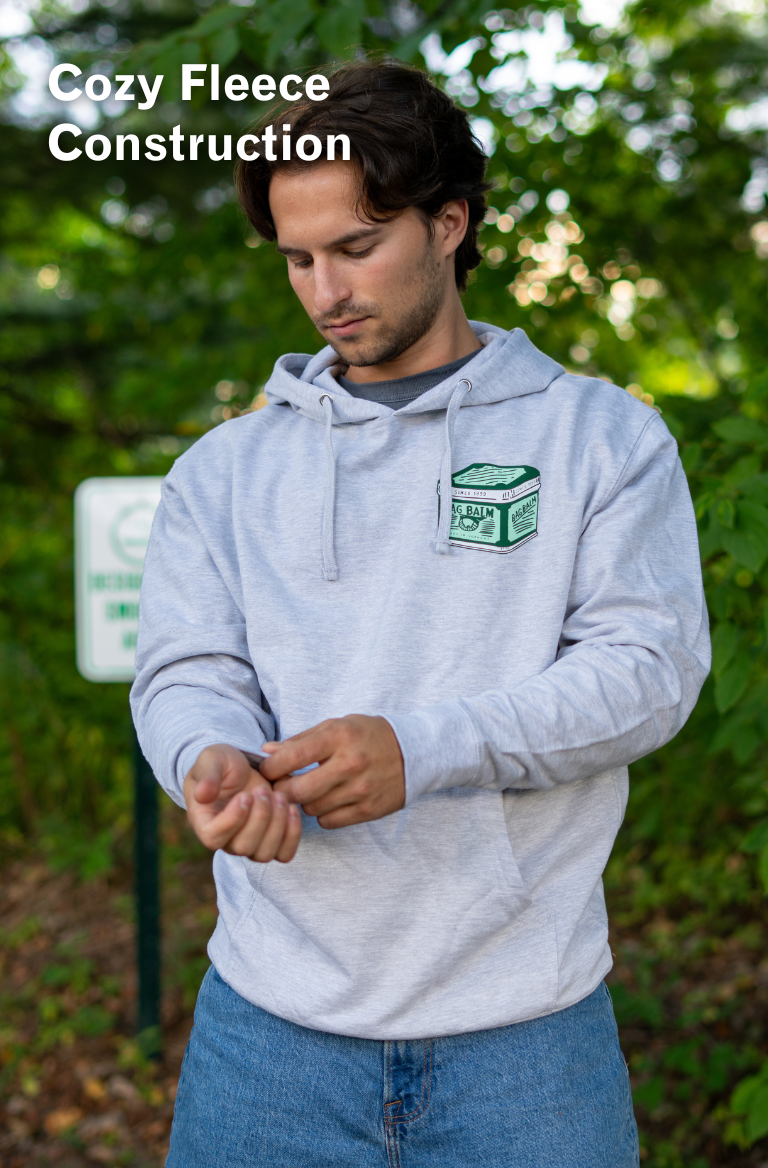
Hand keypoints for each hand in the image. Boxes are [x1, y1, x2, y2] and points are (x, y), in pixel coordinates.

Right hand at [183, 743, 301, 862]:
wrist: (244, 766)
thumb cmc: (223, 763)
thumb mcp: (212, 759)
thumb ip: (207, 775)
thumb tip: (202, 795)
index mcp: (204, 822)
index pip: (213, 837)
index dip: (232, 819)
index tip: (245, 795)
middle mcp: (226, 839)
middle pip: (243, 847)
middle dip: (259, 817)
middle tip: (262, 790)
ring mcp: (250, 843)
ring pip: (265, 854)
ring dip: (277, 825)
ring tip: (279, 796)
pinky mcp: (271, 840)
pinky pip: (284, 853)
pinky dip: (292, 834)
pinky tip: (291, 808)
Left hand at [258, 715, 404, 829]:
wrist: (413, 752)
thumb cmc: (368, 735)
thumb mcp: (336, 726)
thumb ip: (301, 740)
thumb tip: (266, 751)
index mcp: (339, 737)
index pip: (291, 757)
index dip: (271, 767)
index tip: (268, 769)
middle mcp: (350, 763)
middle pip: (297, 790)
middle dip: (282, 790)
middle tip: (282, 786)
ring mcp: (360, 789)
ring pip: (311, 808)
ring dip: (305, 802)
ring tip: (312, 789)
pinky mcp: (368, 810)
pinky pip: (329, 821)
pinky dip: (323, 814)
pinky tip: (330, 800)